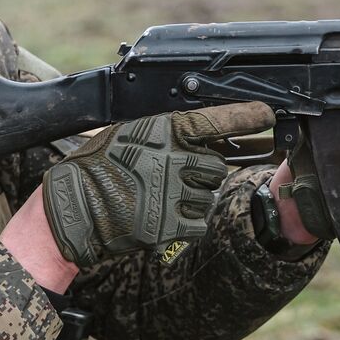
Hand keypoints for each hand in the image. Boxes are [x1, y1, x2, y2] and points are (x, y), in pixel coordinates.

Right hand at [42, 104, 275, 266]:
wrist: (72, 208)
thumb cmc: (95, 167)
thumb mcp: (129, 134)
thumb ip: (166, 134)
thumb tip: (206, 133)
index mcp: (162, 131)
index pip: (215, 120)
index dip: (246, 118)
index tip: (267, 115)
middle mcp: (172, 159)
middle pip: (217, 166)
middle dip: (206, 173)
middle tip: (181, 178)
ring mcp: (172, 192)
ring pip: (209, 195)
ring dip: (194, 198)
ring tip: (163, 198)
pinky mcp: (168, 224)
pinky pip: (199, 223)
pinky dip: (189, 223)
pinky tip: (167, 217)